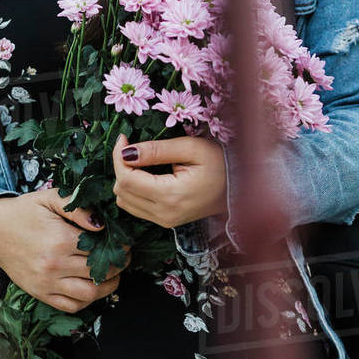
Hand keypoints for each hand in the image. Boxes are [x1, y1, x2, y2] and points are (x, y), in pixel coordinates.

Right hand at [0, 187, 130, 313]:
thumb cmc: (25, 212)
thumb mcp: (50, 198)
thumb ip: (77, 208)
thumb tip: (102, 224)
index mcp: (60, 240)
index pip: (101, 250)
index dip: (119, 248)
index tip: (125, 243)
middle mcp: (54, 266)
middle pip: (99, 273)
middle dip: (118, 266)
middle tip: (124, 257)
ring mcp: (47, 284)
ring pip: (89, 295)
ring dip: (108, 287)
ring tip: (113, 274)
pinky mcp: (41, 295)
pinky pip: (71, 306)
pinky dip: (87, 300)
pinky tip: (92, 285)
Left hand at [111, 132, 226, 229]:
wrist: (240, 188)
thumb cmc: (220, 164)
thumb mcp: (191, 148)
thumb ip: (157, 150)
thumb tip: (126, 151)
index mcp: (170, 196)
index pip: (126, 180)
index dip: (118, 157)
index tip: (123, 137)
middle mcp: (164, 214)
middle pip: (121, 192)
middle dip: (121, 166)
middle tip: (131, 146)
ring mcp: (165, 221)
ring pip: (125, 202)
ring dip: (125, 179)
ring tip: (139, 159)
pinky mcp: (166, 221)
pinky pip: (136, 207)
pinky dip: (133, 190)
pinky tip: (145, 174)